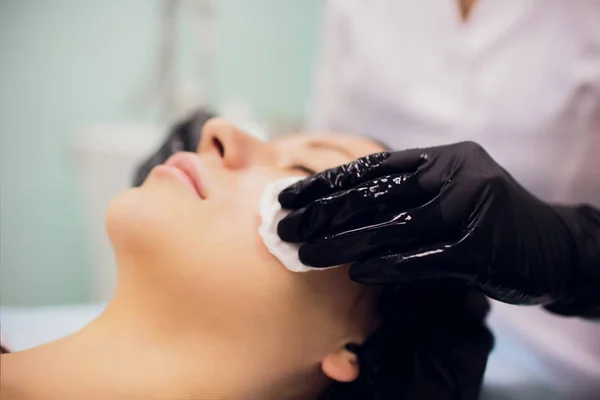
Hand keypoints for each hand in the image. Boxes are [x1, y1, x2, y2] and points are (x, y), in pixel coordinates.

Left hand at [277, 142, 592, 306]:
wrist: (553, 244)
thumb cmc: (487, 220)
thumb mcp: (447, 192)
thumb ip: (403, 194)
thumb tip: (338, 209)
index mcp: (439, 158)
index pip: (369, 168)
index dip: (324, 183)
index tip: (285, 198)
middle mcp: (453, 174)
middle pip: (374, 194)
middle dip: (322, 213)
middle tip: (282, 229)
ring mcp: (469, 208)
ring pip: (392, 225)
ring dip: (343, 242)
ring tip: (305, 255)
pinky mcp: (481, 248)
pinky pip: (424, 258)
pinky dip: (389, 265)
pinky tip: (358, 273)